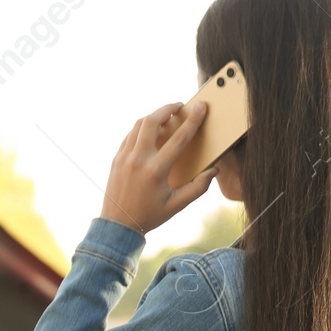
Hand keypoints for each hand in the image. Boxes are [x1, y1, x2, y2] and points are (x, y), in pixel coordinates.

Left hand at [99, 101, 218, 233]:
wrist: (118, 225)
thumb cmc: (149, 216)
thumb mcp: (177, 205)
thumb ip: (198, 188)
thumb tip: (213, 170)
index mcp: (156, 171)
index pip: (179, 138)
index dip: (193, 120)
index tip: (201, 107)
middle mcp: (138, 159)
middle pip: (152, 120)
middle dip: (167, 108)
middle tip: (179, 106)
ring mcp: (125, 157)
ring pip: (138, 124)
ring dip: (154, 116)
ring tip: (166, 116)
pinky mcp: (117, 158)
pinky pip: (130, 135)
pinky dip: (142, 128)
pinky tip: (151, 131)